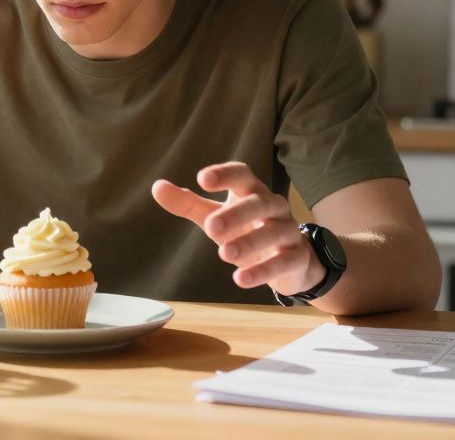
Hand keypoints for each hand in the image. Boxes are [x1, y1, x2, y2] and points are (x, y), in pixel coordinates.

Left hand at [152, 162, 324, 296]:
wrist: (291, 260)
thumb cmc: (246, 230)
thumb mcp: (214, 216)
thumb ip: (188, 203)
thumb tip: (157, 187)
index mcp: (251, 191)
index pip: (242, 174)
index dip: (224, 174)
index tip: (202, 179)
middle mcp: (273, 206)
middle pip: (258, 203)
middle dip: (235, 214)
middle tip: (211, 228)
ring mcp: (288, 231)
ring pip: (273, 232)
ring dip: (249, 242)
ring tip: (224, 253)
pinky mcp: (297, 257)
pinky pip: (284, 261)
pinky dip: (263, 271)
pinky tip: (241, 280)